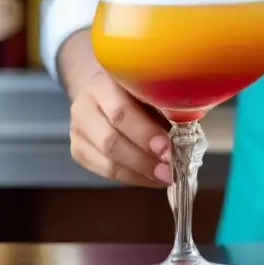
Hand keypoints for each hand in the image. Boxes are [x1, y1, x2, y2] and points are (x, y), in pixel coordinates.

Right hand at [69, 69, 172, 187]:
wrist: (102, 89)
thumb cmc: (133, 88)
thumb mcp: (146, 86)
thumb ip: (162, 103)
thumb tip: (186, 129)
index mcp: (103, 85)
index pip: (121, 113)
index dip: (145, 134)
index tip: (168, 148)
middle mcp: (84, 108)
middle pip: (110, 141)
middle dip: (144, 159)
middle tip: (170, 169)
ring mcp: (77, 132)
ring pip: (106, 162)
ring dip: (140, 173)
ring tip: (165, 177)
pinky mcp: (79, 152)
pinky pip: (105, 172)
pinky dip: (133, 178)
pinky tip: (153, 178)